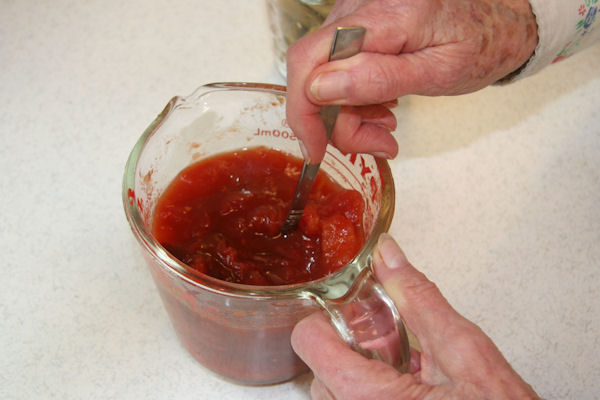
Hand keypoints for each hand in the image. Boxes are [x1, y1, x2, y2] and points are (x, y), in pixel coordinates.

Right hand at [285, 0, 537, 161]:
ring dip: (348, 113)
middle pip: (313, 74)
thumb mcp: (439, 72)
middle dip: (336, 121)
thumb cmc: (478, 44)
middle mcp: (358, 7)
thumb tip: (319, 89)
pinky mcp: (354, 25)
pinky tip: (381, 104)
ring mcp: (353, 15)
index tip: (317, 149)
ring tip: (386, 125)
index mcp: (383, 17)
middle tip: (378, 142)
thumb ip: (379, 78)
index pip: (310, 60)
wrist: (495, 20)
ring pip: (322, 77)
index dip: (303, 111)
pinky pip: (336, 69)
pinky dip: (353, 97)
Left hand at [291, 234, 540, 399]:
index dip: (326, 317)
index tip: (347, 310)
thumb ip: (419, 297)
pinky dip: (373, 388)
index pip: (307, 341)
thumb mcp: (463, 349)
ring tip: (405, 364)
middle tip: (389, 338)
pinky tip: (409, 384)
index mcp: (366, 398)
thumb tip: (388, 255)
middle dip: (351, 346)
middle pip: (320, 368)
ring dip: (362, 369)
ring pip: (336, 390)